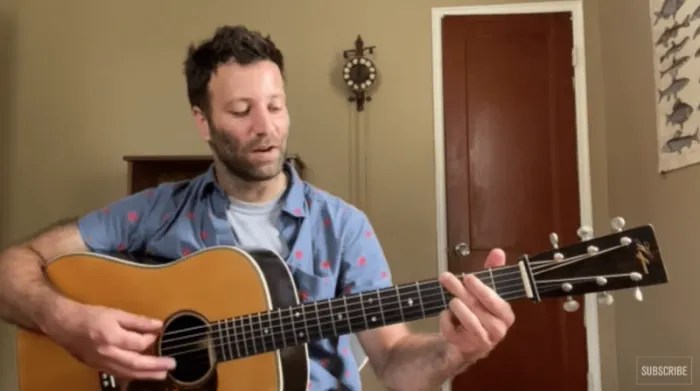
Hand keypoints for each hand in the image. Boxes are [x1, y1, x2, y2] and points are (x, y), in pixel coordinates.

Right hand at [43, 300, 175, 379]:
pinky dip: (131, 375)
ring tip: (161, 374)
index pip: (138, 343)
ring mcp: (100, 362)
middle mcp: (106, 353)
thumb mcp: (115, 313)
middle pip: (134, 364)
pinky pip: (117, 374)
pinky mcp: (97, 367)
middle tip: (171, 365)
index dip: (150, 339)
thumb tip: (157, 325)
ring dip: (146, 375)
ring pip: (127, 373)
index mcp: (110, 337)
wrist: (63, 324)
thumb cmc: (89, 315)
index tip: (157, 332)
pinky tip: (141, 375)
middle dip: (155, 366)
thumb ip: (137, 321)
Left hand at [437, 248, 514, 366]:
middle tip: (446, 277)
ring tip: (450, 299)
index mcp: (505, 316)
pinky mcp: (464, 350)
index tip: (468, 276)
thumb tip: (498, 252)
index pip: (498, 304)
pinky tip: (445, 315)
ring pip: (470, 322)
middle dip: (461, 291)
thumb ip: (491, 272)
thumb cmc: (476, 311)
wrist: (463, 341)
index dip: (483, 290)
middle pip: (480, 310)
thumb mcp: (483, 290)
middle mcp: (497, 331)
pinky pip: (453, 334)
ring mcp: (481, 343)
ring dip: (457, 307)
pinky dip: (446, 321)